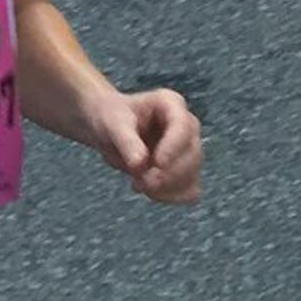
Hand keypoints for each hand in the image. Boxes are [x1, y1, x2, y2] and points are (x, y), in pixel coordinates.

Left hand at [87, 84, 204, 204]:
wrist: (108, 130)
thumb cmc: (111, 117)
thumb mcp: (113, 123)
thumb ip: (127, 141)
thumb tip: (140, 164)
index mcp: (170, 104)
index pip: (183, 126)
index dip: (173, 148)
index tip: (157, 164)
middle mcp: (186, 126)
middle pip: (192, 155)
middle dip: (167, 174)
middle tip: (140, 181)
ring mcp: (188, 150)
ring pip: (192, 176)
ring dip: (167, 187)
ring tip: (139, 184)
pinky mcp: (185, 172)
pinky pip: (189, 191)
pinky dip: (171, 196)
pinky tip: (150, 191)